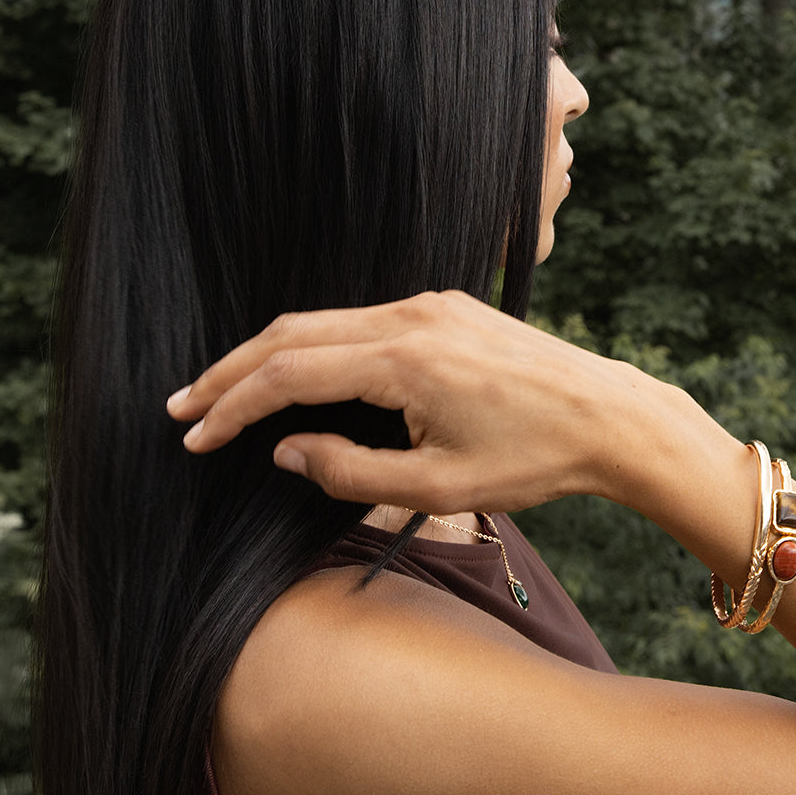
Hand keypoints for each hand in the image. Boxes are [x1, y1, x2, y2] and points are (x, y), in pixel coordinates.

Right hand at [164, 291, 640, 514]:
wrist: (612, 417)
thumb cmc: (534, 460)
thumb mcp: (439, 488)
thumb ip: (351, 472)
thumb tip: (283, 451)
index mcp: (405, 360)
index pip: (289, 373)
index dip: (233, 406)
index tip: (194, 436)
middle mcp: (411, 316)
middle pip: (292, 334)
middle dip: (231, 372)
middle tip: (183, 408)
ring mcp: (430, 305)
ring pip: (324, 322)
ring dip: (270, 357)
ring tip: (225, 394)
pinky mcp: (446, 308)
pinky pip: (360, 321)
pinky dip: (316, 347)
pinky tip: (296, 377)